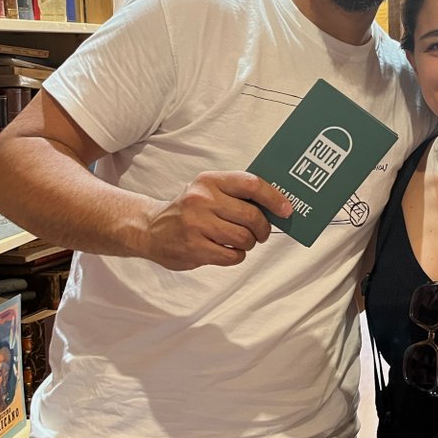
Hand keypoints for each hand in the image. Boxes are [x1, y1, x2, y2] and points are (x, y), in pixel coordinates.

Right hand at [139, 171, 291, 269]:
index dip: (274, 198)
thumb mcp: (208, 192)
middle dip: (263, 228)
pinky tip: (227, 251)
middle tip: (261, 233)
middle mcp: (202, 199)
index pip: (251, 184)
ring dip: (249, 243)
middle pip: (251, 216)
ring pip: (244, 238)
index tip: (287, 210)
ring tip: (241, 242)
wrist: (150, 229)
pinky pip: (232, 256)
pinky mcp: (194, 248)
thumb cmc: (190, 210)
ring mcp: (196, 224)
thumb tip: (277, 205)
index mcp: (210, 181)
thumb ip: (237, 194)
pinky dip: (236, 256)